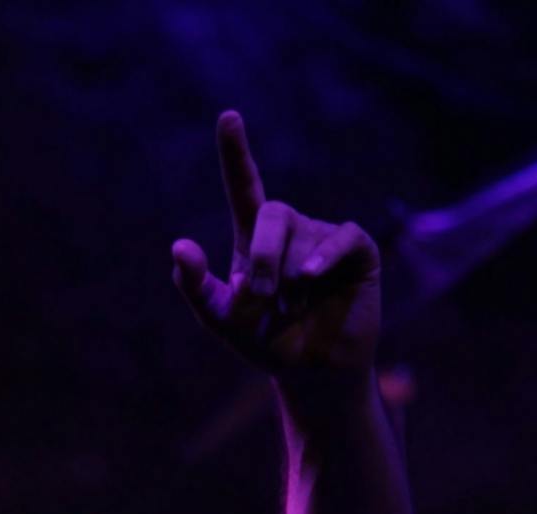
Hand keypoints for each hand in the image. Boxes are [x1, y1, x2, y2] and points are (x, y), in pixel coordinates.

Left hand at [171, 111, 380, 387]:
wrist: (311, 373)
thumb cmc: (266, 342)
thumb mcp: (222, 318)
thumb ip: (195, 285)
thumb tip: (178, 244)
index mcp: (254, 238)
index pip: (244, 186)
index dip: (236, 153)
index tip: (228, 117)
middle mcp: (291, 230)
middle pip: (272, 213)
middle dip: (261, 258)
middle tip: (258, 298)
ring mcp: (326, 237)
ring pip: (302, 235)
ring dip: (289, 278)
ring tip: (293, 307)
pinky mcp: (358, 250)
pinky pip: (342, 237)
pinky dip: (324, 257)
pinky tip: (312, 278)